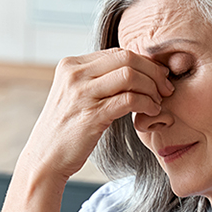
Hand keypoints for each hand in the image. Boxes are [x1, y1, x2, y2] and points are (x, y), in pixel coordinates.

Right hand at [22, 49, 172, 181]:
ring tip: (158, 101)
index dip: (143, 62)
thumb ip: (95, 81)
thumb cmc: (65, 131)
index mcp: (71, 65)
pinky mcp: (91, 115)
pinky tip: (151, 111)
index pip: (117, 52)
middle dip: (152, 72)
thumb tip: (130, 71)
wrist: (45, 159)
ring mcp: (82, 94)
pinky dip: (146, 103)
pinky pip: (129, 99)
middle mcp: (74, 75)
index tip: (158, 77)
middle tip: (165, 88)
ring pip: (130, 75)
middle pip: (126, 58)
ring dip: (152, 87)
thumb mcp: (75, 97)